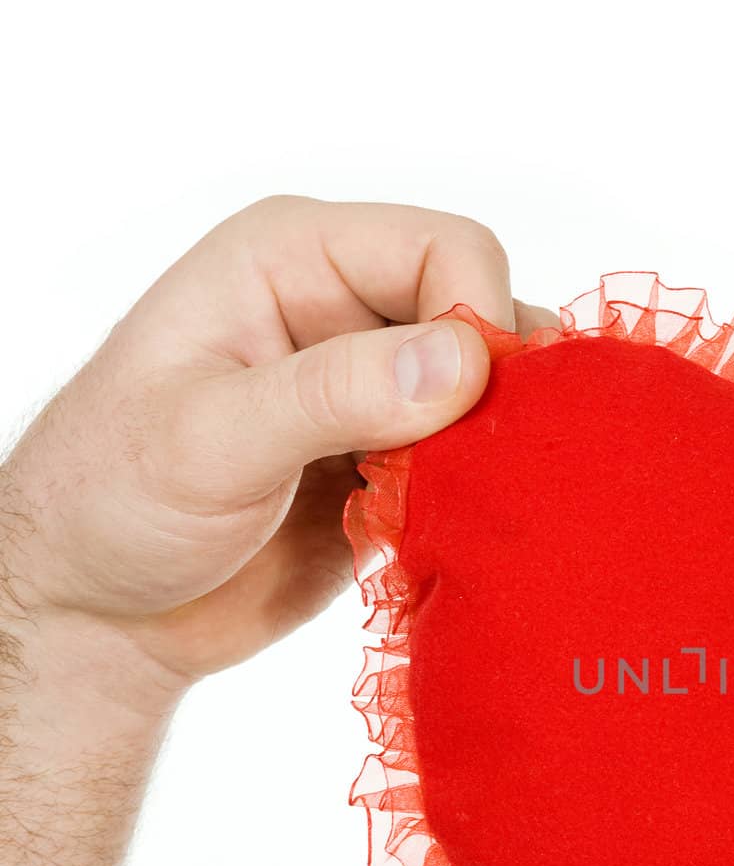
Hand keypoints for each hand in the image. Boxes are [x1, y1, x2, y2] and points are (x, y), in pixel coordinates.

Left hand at [0, 195, 554, 713]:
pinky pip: (481, 463)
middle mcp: (346, 310)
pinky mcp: (399, 464)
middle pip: (488, 319)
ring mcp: (378, 391)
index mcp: (293, 259)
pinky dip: (480, 497)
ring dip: (491, 453)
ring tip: (441, 507)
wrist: (103, 614)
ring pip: (497, 396)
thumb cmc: (111, 505)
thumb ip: (332, 394)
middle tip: (452, 473)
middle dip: (495, 395)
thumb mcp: (207, 442)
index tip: (464, 413)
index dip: (477, 323)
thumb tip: (462, 361)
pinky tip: (438, 533)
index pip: (447, 251)